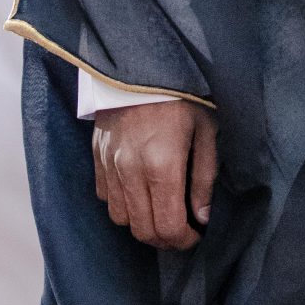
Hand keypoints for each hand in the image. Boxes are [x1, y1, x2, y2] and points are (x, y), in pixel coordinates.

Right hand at [93, 98, 218, 249]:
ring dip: (142, 223)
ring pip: (120, 218)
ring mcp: (109, 164)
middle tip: (181, 230)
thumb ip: (204, 178)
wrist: (142, 63)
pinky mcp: (97, 156)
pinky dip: (122, 203)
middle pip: (142, 230)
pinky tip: (140, 191)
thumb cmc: (183, 96)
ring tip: (160, 211)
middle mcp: (130, 171)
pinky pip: (105, 197)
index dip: (184, 241)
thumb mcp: (207, 131)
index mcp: (162, 166)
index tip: (196, 236)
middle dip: (164, 239)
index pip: (168, 226)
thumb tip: (202, 217)